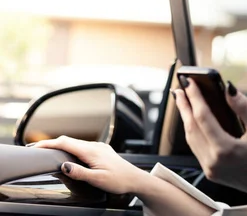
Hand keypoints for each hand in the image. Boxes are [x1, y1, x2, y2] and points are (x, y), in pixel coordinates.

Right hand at [31, 136, 147, 194]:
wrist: (136, 179)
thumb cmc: (119, 180)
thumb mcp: (97, 179)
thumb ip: (80, 172)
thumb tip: (63, 166)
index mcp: (92, 151)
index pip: (66, 143)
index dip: (49, 144)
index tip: (36, 146)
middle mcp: (95, 146)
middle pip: (69, 141)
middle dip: (52, 143)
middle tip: (37, 148)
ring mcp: (99, 147)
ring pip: (76, 143)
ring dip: (62, 145)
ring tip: (49, 150)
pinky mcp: (102, 151)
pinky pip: (83, 146)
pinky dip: (71, 148)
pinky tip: (68, 154)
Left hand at [173, 80, 246, 204]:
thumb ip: (243, 108)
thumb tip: (228, 88)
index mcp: (225, 149)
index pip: (203, 117)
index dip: (195, 97)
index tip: (190, 82)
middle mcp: (213, 161)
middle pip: (191, 127)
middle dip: (184, 106)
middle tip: (180, 87)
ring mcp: (209, 168)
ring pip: (191, 138)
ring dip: (186, 118)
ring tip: (184, 100)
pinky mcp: (209, 172)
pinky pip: (196, 147)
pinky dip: (193, 131)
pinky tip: (194, 120)